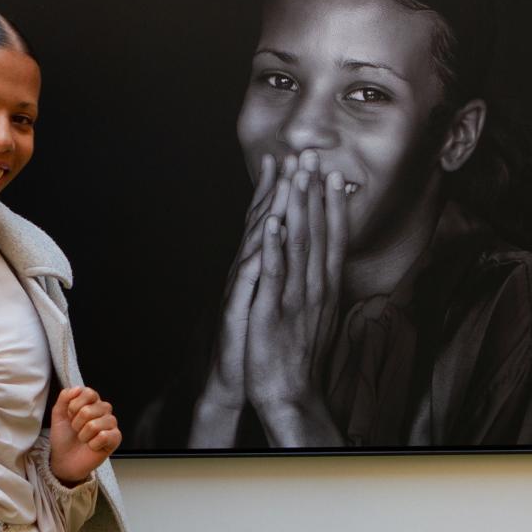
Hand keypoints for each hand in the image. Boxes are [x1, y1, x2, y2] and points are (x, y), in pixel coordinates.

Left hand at [49, 386, 120, 484]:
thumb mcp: (58, 414)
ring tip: (83, 439)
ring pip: (95, 425)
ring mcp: (111, 424)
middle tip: (76, 430)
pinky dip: (92, 444)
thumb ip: (65, 397)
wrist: (64, 460)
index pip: (88, 393)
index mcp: (92, 401)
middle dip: (76, 423)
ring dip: (83, 435)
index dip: (74, 406)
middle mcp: (103, 410)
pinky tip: (92, 446)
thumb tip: (77, 388)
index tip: (70, 416)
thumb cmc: (64, 437)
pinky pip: (104, 436)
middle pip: (89, 410)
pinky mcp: (115, 438)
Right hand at [189, 153, 295, 446]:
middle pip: (263, 222)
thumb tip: (289, 244)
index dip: (283, 190)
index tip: (296, 159)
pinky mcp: (238, 307)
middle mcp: (249, 270)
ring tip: (283, 180)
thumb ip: (277, 269)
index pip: (272, 221)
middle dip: (279, 187)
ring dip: (269, 209)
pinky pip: (249, 276)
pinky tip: (267, 232)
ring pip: (257, 241)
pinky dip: (259, 253)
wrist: (235, 376)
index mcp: (261, 267)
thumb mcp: (270, 297)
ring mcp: (241, 287)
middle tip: (294, 154)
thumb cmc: (255, 337)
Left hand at [245, 151, 347, 446]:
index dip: (332, 205)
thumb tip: (328, 262)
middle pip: (318, 233)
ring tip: (295, 174)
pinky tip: (272, 220)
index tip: (333, 174)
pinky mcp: (274, 311)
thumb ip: (322, 285)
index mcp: (326, 287)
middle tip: (313, 156)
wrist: (290, 394)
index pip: (333, 239)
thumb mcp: (319, 315)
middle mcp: (316, 287)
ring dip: (297, 207)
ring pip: (299, 245)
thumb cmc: (300, 355)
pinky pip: (275, 273)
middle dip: (314, 193)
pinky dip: (275, 245)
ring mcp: (296, 297)